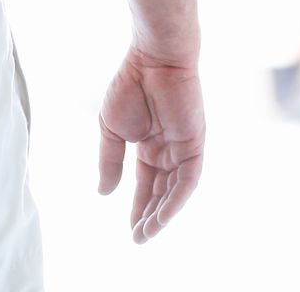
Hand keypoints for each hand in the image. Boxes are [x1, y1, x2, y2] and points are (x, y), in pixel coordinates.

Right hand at [96, 47, 204, 242]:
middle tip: (138, 239)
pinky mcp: (195, 144)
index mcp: (150, 143)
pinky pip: (188, 179)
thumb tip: (104, 193)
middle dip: (150, 215)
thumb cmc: (130, 86)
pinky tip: (162, 217)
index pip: (147, 182)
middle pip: (162, 191)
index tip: (130, 229)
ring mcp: (183, 147)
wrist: (152, 59)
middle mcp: (169, 148)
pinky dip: (176, 200)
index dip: (139, 205)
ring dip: (162, 214)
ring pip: (175, 190)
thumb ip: (109, 161)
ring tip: (146, 234)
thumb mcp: (111, 129)